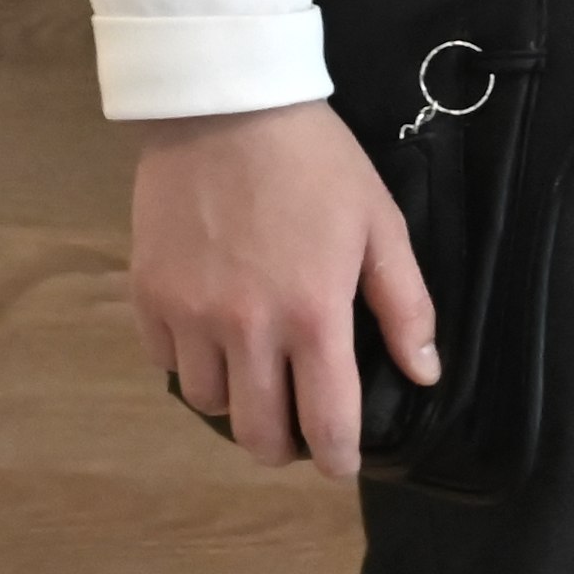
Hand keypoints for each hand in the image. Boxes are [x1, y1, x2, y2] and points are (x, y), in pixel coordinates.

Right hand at [130, 99, 437, 480]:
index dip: (338, 456)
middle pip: (259, 433)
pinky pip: (168, 365)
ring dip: (238, 402)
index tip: (341, 464)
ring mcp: (191, 319)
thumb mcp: (379, 223)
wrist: (226, 110)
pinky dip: (193, 365)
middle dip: (285, 445)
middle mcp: (247, 330)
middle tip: (299, 428)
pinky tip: (215, 338)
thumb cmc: (316, 163)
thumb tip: (425, 373)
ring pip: (210, 405)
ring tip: (258, 376)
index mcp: (313, 313)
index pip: (327, 420)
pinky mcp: (149, 301)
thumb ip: (404, 304)